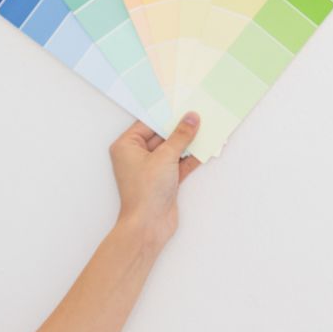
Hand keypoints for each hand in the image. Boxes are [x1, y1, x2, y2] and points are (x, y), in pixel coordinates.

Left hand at [108, 114, 200, 246]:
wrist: (148, 226)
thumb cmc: (145, 192)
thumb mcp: (164, 157)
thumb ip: (180, 136)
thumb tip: (190, 119)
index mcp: (127, 146)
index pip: (148, 123)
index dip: (167, 115)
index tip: (184, 106)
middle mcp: (137, 156)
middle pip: (162, 136)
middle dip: (180, 129)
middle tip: (198, 116)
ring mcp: (151, 169)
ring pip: (172, 150)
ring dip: (188, 143)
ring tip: (206, 129)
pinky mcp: (164, 181)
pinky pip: (179, 163)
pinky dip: (190, 158)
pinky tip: (205, 149)